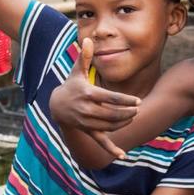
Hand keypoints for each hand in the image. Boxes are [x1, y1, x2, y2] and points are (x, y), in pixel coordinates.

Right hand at [49, 39, 138, 158]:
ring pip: (110, 126)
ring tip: (132, 116)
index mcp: (87, 94)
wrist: (56, 106)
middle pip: (112, 114)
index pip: (110, 99)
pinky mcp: (87, 131)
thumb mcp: (76, 71)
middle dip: (127, 113)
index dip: (125, 101)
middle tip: (137, 109)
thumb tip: (86, 39)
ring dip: (124, 123)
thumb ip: (83, 57)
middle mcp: (86, 110)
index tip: (137, 102)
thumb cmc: (72, 86)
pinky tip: (122, 155)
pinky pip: (100, 142)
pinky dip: (111, 149)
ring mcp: (86, 122)